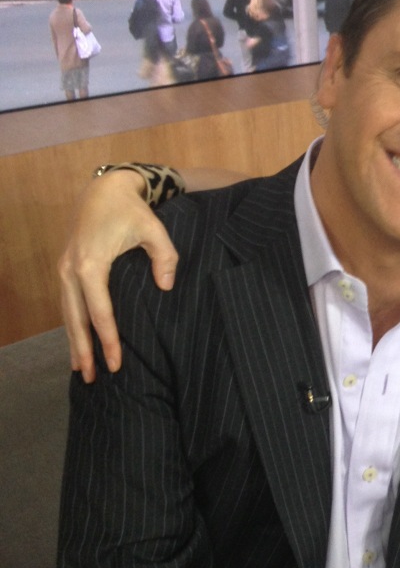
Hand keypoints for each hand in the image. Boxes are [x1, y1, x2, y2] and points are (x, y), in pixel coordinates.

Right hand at [58, 168, 177, 381]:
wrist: (105, 189)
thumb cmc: (132, 210)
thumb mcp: (155, 230)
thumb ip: (165, 258)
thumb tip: (166, 288)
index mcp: (91, 264)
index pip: (100, 311)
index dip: (108, 339)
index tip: (115, 362)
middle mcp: (70, 269)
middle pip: (76, 319)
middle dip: (84, 350)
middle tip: (93, 378)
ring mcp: (64, 269)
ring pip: (67, 313)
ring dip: (73, 342)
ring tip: (81, 369)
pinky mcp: (65, 268)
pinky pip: (67, 303)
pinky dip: (71, 325)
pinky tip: (76, 343)